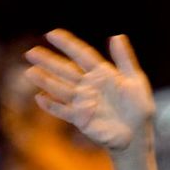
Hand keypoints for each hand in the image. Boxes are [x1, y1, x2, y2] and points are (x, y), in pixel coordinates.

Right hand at [24, 30, 153, 154]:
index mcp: (102, 73)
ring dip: (45, 81)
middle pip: (65, 70)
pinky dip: (52, 106)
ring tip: (30, 72)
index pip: (81, 55)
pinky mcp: (81, 119)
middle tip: (31, 52)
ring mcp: (83, 102)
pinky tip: (39, 98)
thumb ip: (125, 59)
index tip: (51, 34)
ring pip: (60, 89)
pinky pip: (63, 111)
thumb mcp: (136, 81)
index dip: (67, 44)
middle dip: (48, 61)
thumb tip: (117, 36)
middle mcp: (89, 85)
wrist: (138, 135)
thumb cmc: (139, 108)